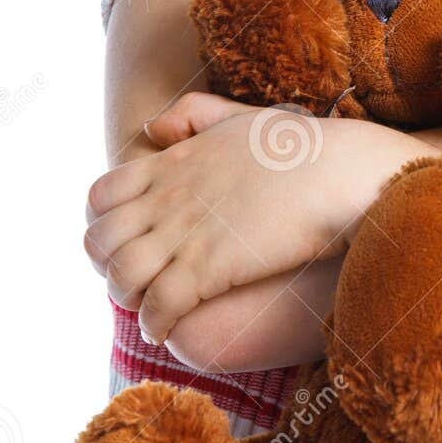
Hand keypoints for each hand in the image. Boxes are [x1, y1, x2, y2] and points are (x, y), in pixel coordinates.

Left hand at [84, 92, 418, 348]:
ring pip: (120, 277)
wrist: (341, 173)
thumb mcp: (239, 116)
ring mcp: (185, 233)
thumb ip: (193, 114)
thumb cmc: (301, 147)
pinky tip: (165, 328)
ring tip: (149, 307)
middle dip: (107, 265)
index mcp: (172, 163)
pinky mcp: (209, 268)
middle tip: (135, 280)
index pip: (100, 197)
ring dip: (127, 298)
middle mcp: (168, 199)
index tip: (127, 241)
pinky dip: (153, 322)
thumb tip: (153, 128)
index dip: (103, 225)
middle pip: (99, 240)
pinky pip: (158, 306)